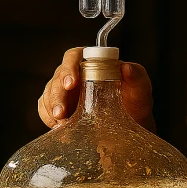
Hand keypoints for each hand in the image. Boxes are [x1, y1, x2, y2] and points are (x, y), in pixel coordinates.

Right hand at [38, 47, 156, 131]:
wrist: (131, 132)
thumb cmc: (136, 107)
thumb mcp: (141, 92)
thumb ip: (138, 77)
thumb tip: (126, 67)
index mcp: (94, 65)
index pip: (74, 55)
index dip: (69, 66)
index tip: (72, 82)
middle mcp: (77, 75)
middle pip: (58, 76)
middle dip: (57, 93)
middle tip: (62, 111)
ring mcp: (67, 92)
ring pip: (49, 92)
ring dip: (51, 106)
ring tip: (61, 122)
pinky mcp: (61, 108)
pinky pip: (45, 109)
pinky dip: (48, 117)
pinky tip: (57, 126)